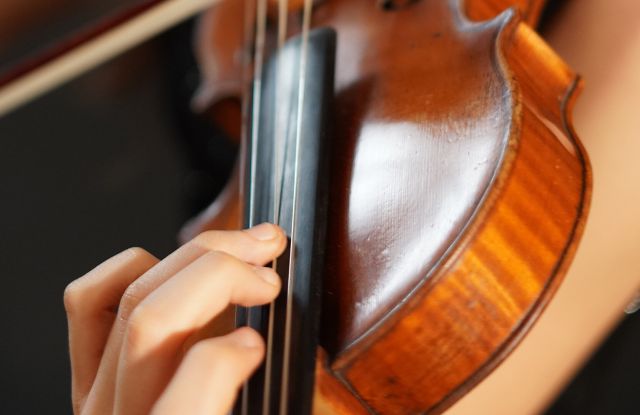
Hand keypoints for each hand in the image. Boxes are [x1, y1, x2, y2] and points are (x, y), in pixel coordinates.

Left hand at [64, 223, 285, 414]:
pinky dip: (133, 267)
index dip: (227, 357)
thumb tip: (267, 352)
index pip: (186, 397)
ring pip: (131, 298)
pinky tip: (176, 267)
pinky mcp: (86, 375)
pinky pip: (87, 301)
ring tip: (242, 248)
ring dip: (194, 255)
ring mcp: (97, 396)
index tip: (260, 343)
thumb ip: (281, 404)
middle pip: (156, 321)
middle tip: (269, 261)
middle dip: (220, 272)